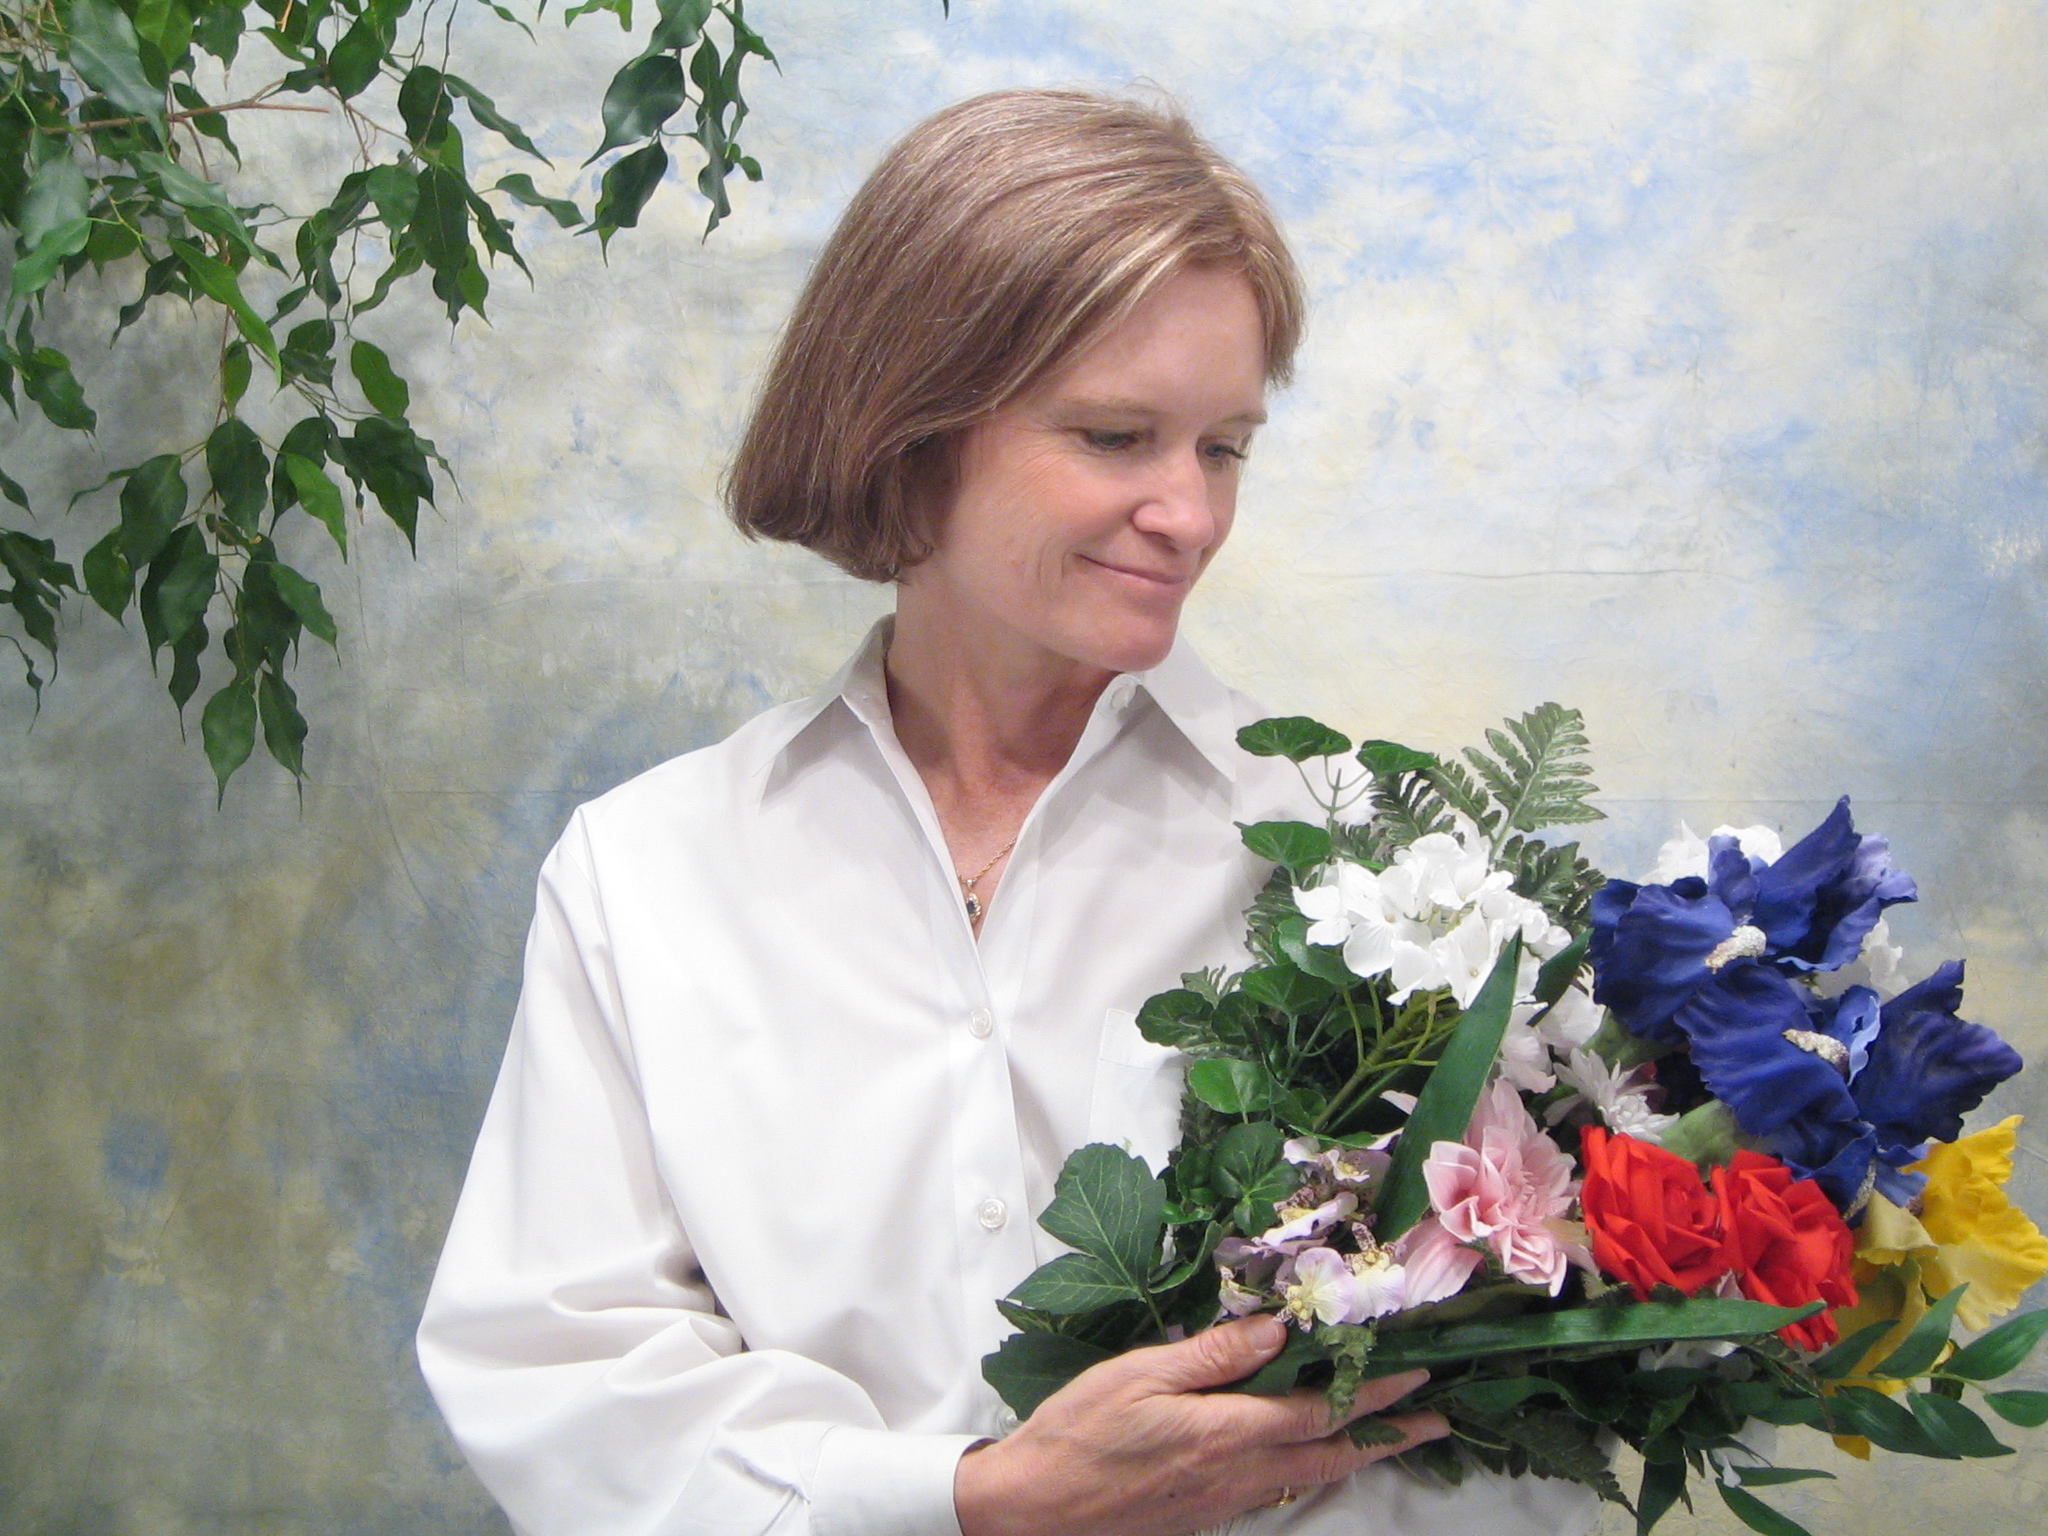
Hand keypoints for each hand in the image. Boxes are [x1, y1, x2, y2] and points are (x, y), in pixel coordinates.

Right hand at [953, 1315, 1449, 1535]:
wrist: (1035, 1511)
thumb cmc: (1078, 1434)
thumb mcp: (1139, 1376)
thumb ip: (1213, 1355)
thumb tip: (1276, 1330)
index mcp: (1225, 1433)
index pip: (1318, 1409)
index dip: (1372, 1392)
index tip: (1417, 1375)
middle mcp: (1237, 1474)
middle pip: (1330, 1454)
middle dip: (1387, 1435)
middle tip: (1434, 1421)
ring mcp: (1224, 1501)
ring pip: (1308, 1474)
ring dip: (1353, 1452)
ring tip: (1386, 1434)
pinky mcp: (1206, 1514)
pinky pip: (1276, 1488)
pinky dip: (1310, 1467)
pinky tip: (1311, 1455)